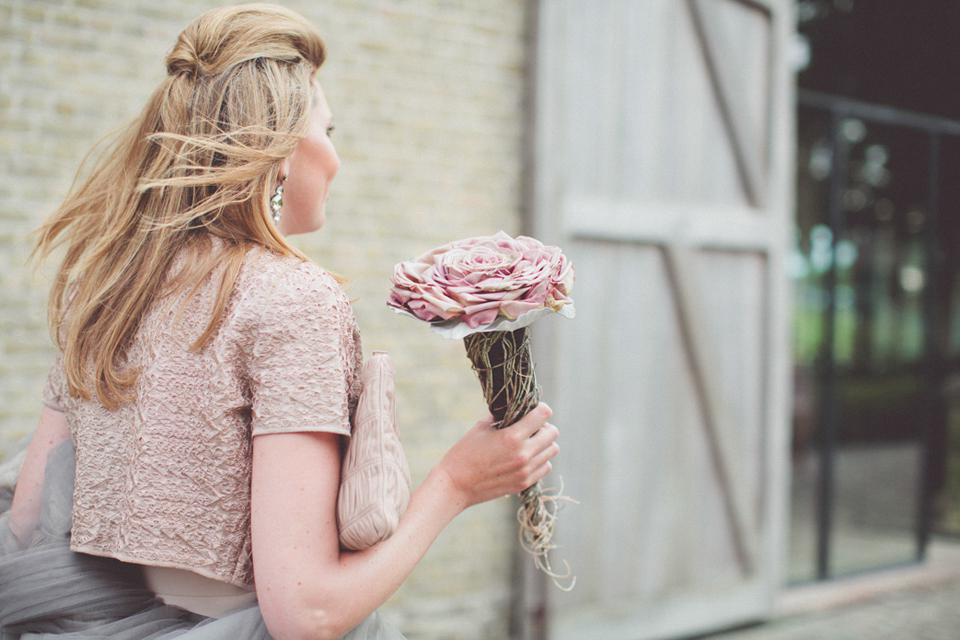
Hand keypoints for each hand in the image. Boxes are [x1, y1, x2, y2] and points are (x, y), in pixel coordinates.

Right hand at [436, 403, 557, 507]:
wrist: (455, 485)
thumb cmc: (464, 452)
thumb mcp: (481, 427)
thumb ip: (502, 415)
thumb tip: (516, 407)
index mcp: (512, 437)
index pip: (544, 415)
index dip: (540, 409)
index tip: (533, 410)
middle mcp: (523, 454)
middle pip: (553, 433)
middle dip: (544, 426)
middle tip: (531, 427)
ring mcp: (525, 470)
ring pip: (552, 450)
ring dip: (543, 443)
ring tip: (528, 442)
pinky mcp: (524, 483)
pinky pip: (546, 467)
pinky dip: (540, 459)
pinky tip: (526, 457)